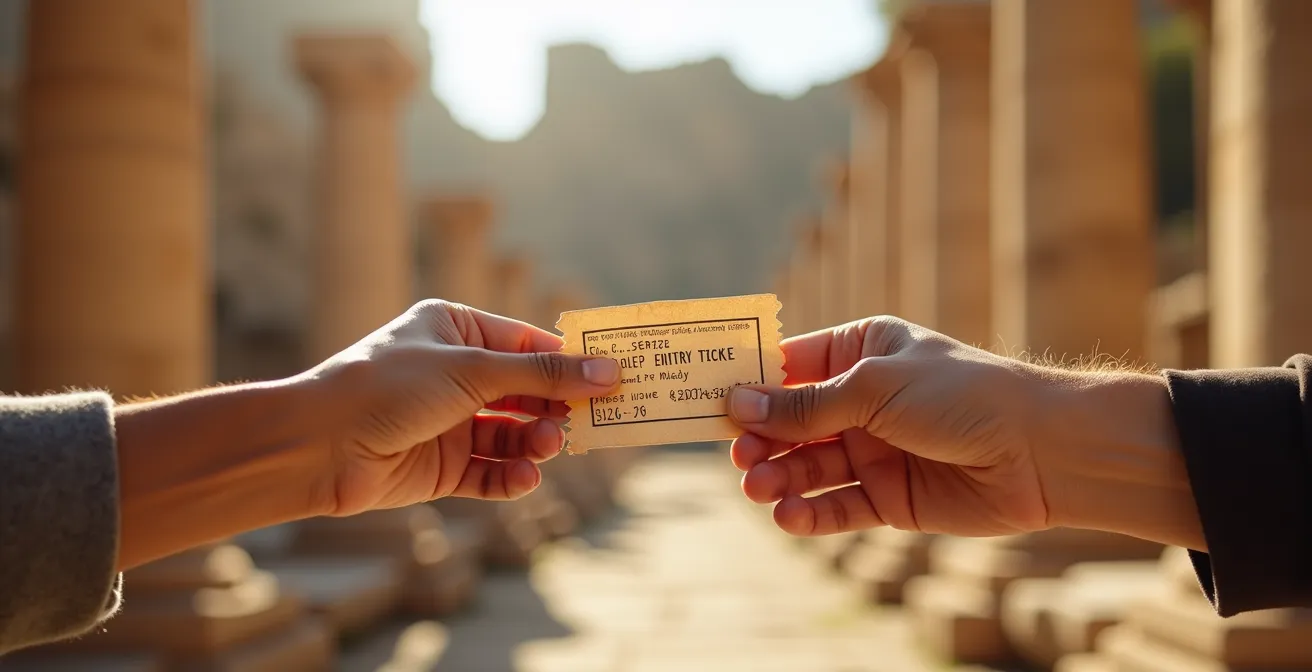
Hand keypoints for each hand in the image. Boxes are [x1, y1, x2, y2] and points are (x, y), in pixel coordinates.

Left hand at [302, 300, 620, 515]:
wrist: (317, 446)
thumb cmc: (388, 387)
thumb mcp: (472, 370)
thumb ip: (542, 374)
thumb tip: (608, 371)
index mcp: (456, 330)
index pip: (528, 342)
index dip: (571, 360)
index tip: (615, 377)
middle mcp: (454, 374)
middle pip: (526, 391)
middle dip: (558, 407)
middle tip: (594, 422)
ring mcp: (448, 422)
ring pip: (513, 434)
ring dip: (536, 443)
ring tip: (549, 448)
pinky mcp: (442, 466)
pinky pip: (491, 471)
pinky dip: (512, 477)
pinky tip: (525, 479)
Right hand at [726, 316, 1194, 546]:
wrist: (1040, 450)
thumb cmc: (960, 394)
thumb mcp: (874, 388)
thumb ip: (805, 405)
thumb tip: (737, 404)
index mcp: (859, 351)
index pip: (788, 365)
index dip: (748, 384)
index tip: (706, 400)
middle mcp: (861, 400)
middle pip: (790, 422)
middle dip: (760, 439)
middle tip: (738, 457)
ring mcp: (873, 449)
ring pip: (808, 467)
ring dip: (778, 478)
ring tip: (757, 489)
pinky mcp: (889, 497)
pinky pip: (837, 506)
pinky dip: (810, 513)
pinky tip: (787, 517)